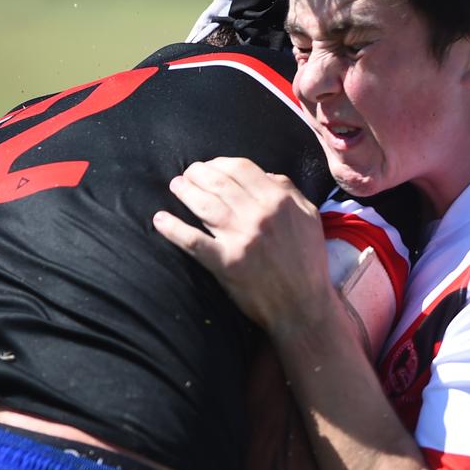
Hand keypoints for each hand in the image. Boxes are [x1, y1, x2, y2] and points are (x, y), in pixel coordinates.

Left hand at [153, 157, 332, 331]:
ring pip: (203, 205)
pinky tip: (160, 220)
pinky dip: (173, 229)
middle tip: (187, 175)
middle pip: (218, 182)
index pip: (240, 168)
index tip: (209, 167)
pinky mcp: (226, 262)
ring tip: (176, 186)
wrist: (303, 306)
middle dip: (197, 174)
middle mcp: (258, 215)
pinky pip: (193, 241)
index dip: (219, 163)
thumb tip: (264, 174)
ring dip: (184, 192)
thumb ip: (288, 191)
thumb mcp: (309, 217)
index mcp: (278, 200)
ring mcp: (240, 238)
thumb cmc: (308, 261)